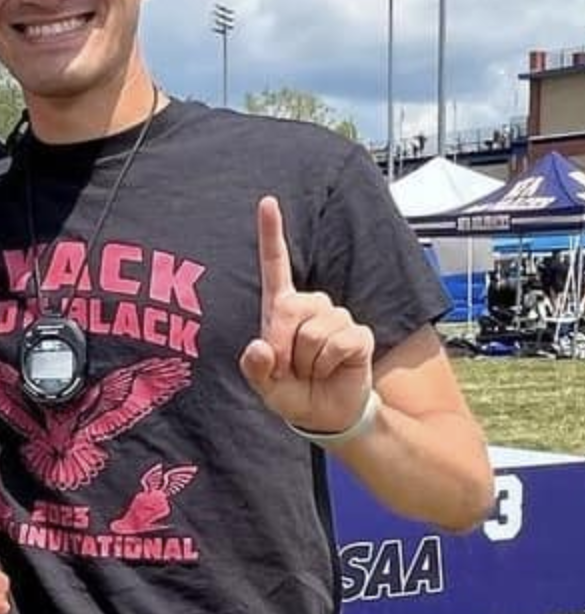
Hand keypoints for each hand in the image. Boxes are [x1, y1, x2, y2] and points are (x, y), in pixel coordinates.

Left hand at [238, 196, 373, 433]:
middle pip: (289, 309)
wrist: (326, 413)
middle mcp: (310, 306)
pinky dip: (329, 365)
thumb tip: (259, 347)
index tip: (267, 201)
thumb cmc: (292, 392)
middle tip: (288, 367)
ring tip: (312, 370)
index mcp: (281, 308)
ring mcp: (337, 317)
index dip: (272, 233)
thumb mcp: (264, 385)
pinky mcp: (359, 333)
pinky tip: (334, 369)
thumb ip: (255, 368)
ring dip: (307, 361)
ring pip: (313, 332)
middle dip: (282, 344)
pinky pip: (339, 344)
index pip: (275, 265)